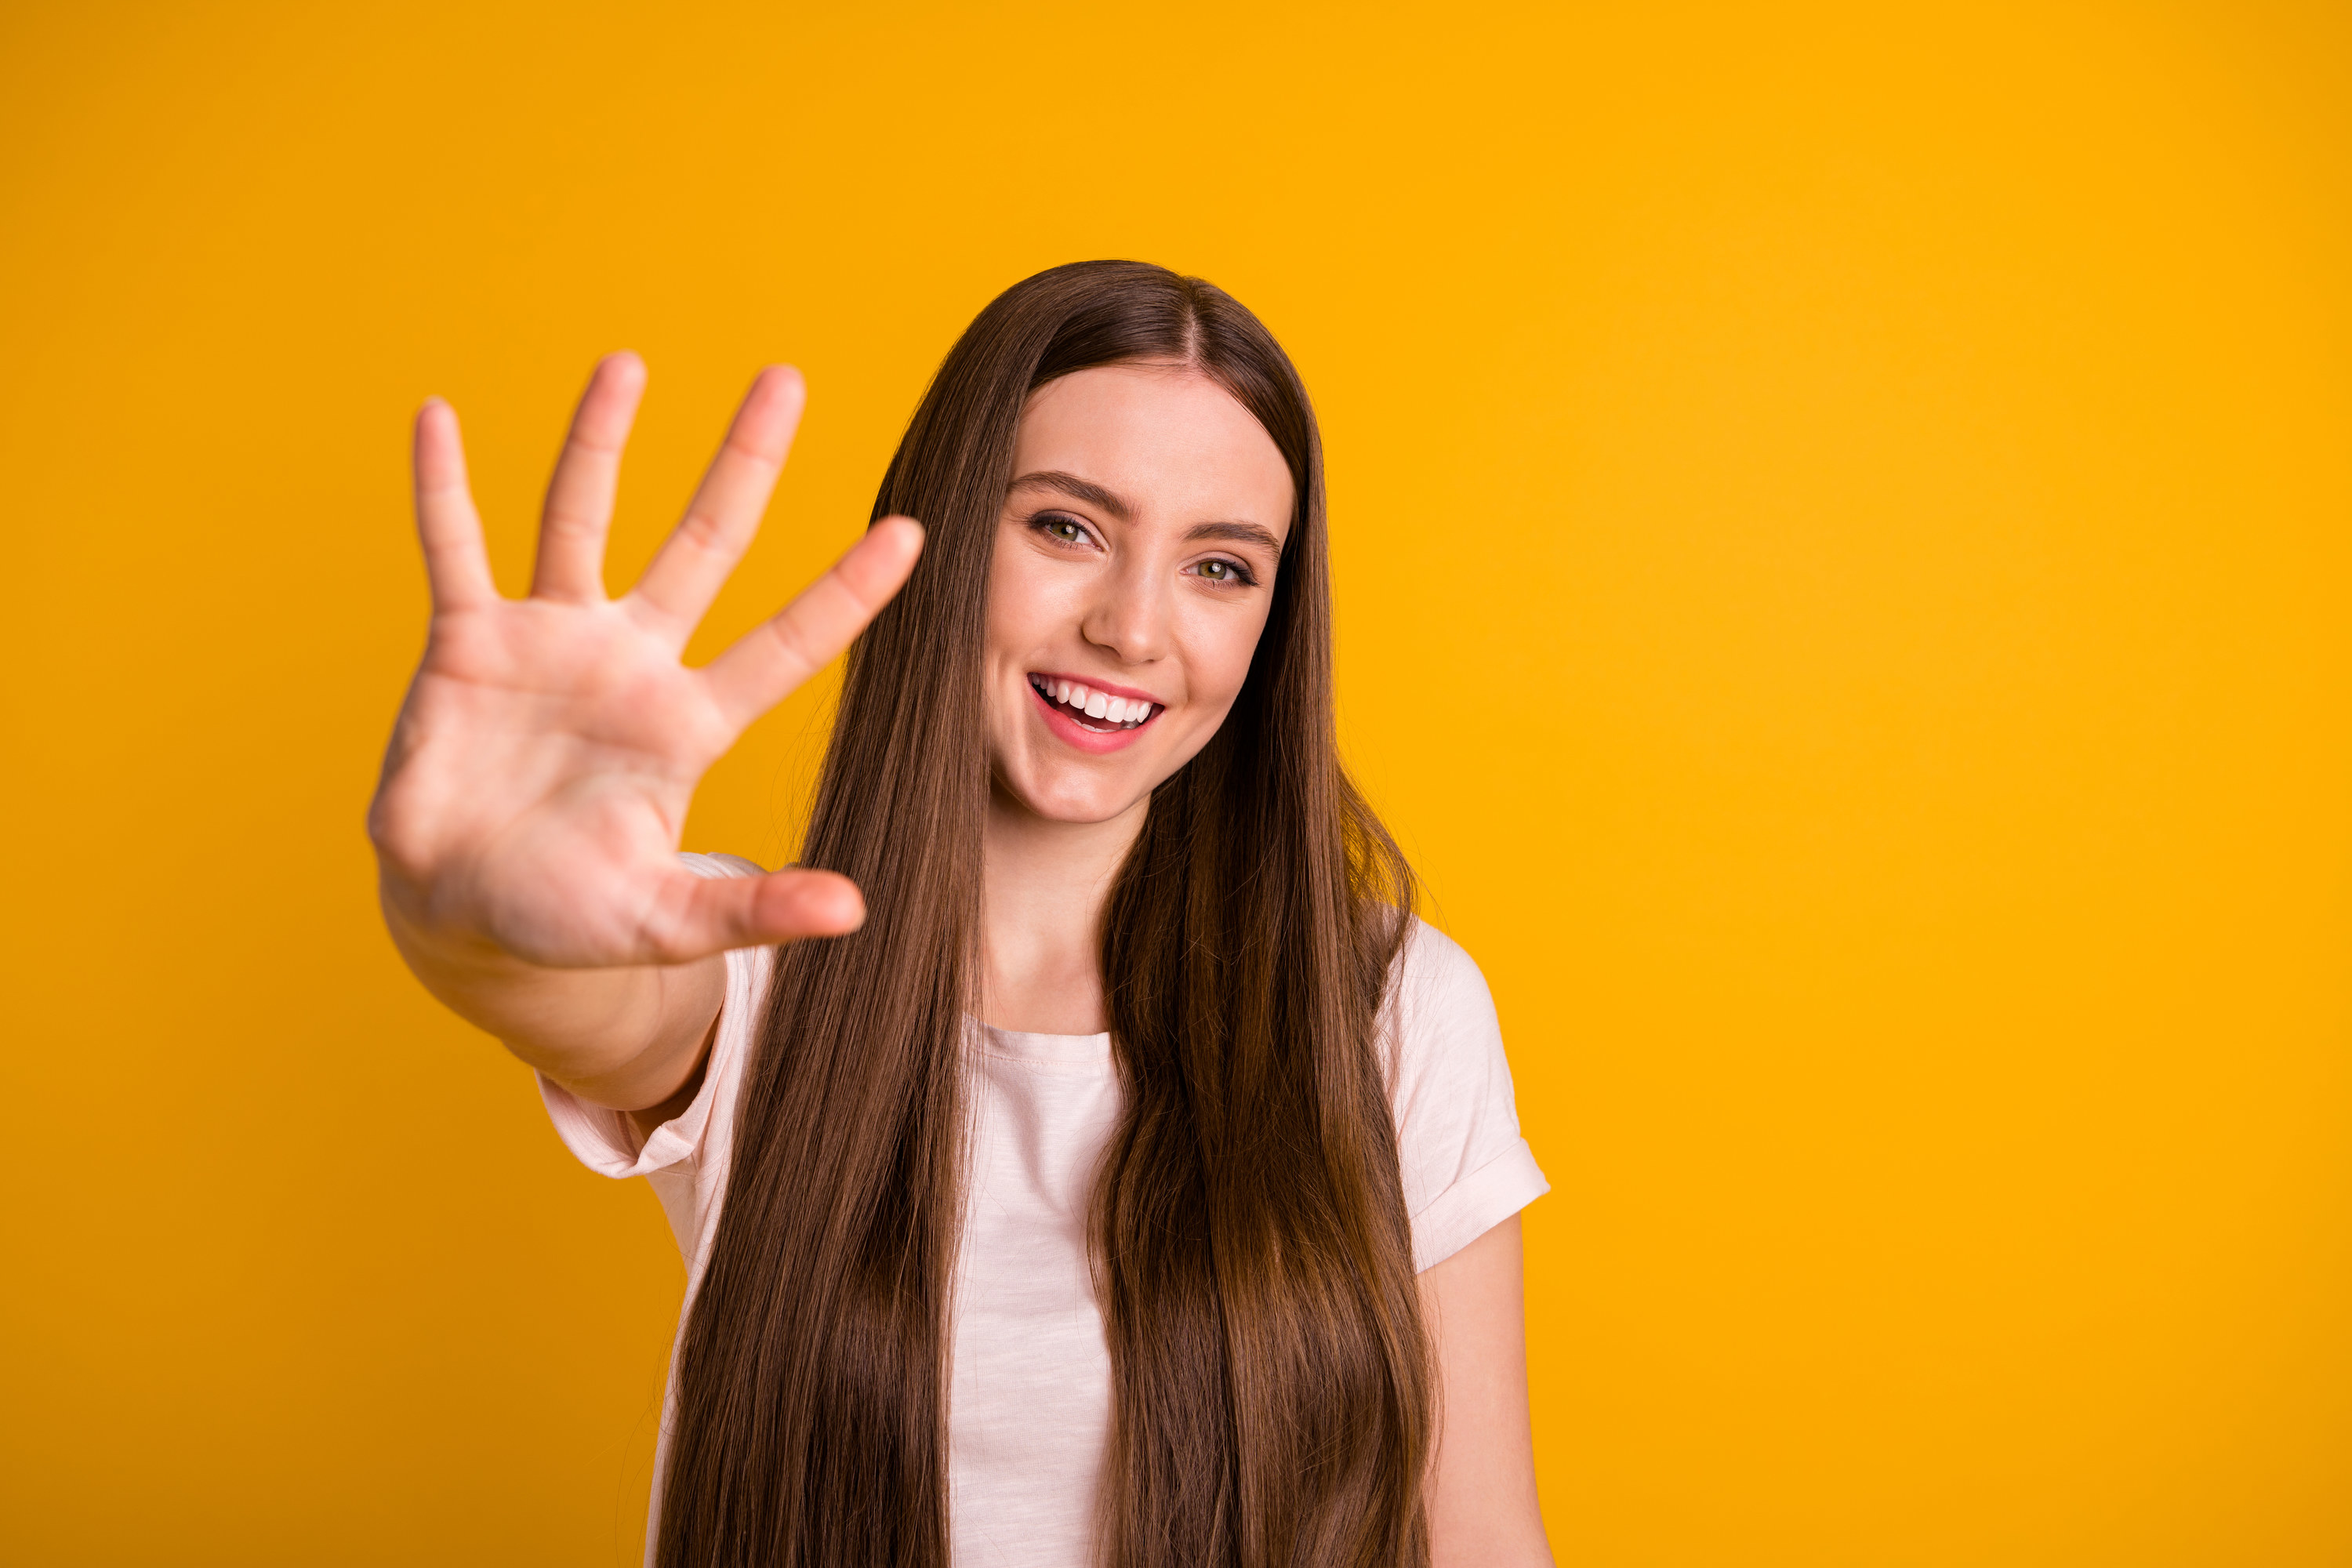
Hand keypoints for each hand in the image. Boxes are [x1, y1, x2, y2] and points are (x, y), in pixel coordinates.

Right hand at [369, 353, 921, 972]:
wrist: (465, 913)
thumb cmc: (570, 917)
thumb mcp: (664, 920)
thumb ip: (752, 909)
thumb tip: (854, 913)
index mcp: (688, 723)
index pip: (787, 643)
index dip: (846, 591)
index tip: (911, 531)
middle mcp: (631, 661)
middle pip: (702, 543)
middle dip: (744, 463)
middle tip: (787, 379)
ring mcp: (550, 641)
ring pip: (580, 518)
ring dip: (599, 441)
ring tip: (627, 362)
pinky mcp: (469, 644)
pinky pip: (453, 550)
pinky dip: (442, 488)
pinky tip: (436, 417)